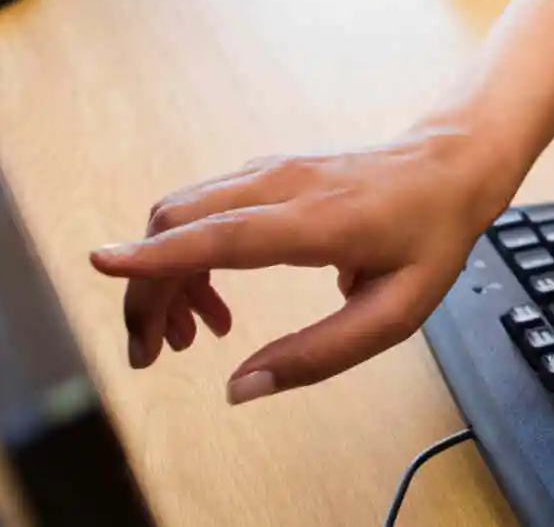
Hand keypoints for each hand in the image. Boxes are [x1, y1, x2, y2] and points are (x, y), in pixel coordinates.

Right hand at [89, 125, 516, 401]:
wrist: (452, 164)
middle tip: (151, 355)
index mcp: (317, 222)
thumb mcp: (395, 314)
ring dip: (164, 276)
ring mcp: (270, 172)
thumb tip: (240, 389)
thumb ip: (319, 354)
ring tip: (187, 339)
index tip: (102, 263)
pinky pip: (203, 211)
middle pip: (180, 225)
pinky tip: (212, 306)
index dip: (159, 255)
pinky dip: (186, 255)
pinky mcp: (265, 174)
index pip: (221, 233)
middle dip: (147, 290)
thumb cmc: (430, 238)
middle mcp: (282, 185)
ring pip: (182, 215)